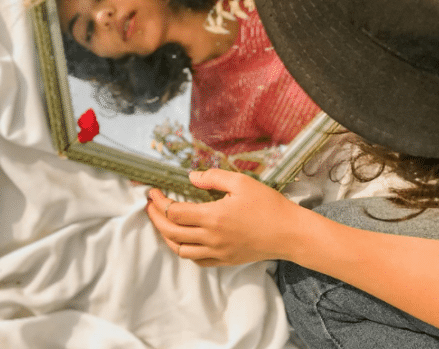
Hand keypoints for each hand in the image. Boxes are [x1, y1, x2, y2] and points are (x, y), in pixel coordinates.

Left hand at [146, 169, 304, 266]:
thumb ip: (213, 177)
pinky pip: (196, 260)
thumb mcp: (241, 182)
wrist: (288, 233)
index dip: (159, 201)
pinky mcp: (224, 261)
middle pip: (171, 231)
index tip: (153, 191)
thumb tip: (190, 177)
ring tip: (162, 221)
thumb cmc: (267, 204)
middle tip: (150, 204)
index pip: (174, 212)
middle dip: (155, 217)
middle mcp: (211, 238)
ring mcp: (217, 253)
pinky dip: (183, 249)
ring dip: (166, 235)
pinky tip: (183, 238)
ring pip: (180, 250)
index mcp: (213, 217)